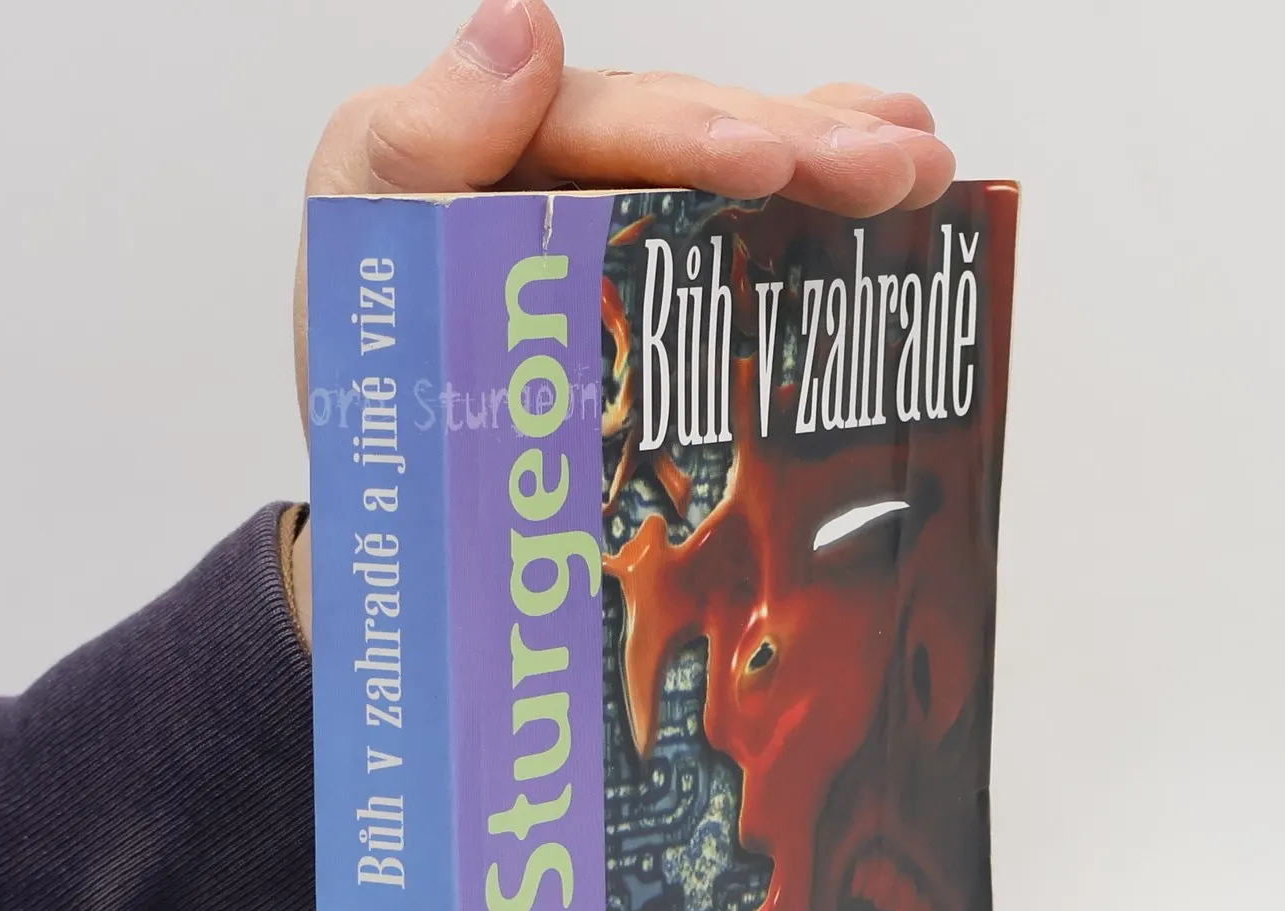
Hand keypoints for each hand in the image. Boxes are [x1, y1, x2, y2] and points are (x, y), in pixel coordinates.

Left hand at [292, 0, 953, 433]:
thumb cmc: (373, 382)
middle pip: (689, 131)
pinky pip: (739, 220)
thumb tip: (519, 26)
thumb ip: (418, 146)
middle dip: (798, 144)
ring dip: (834, 160)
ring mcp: (611, 213)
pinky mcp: (650, 269)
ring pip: (732, 167)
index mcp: (482, 141)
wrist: (396, 490)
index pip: (602, 120)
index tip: (771, 163)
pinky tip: (895, 188)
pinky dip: (814, 204)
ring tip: (925, 166)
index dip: (694, 135)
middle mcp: (555, 157)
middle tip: (895, 171)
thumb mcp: (360, 259)